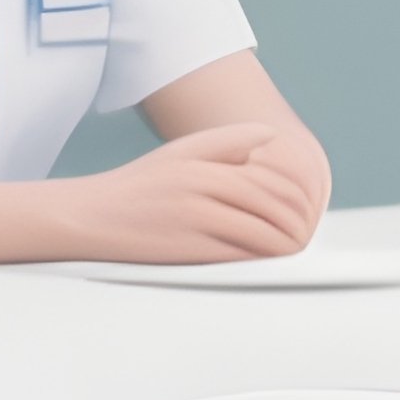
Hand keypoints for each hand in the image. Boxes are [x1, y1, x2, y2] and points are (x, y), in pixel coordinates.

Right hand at [75, 123, 323, 262]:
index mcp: (202, 160)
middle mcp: (200, 185)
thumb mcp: (181, 152)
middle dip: (295, 219)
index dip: (293, 193)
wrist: (93, 216)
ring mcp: (195, 218)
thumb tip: (269, 138)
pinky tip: (268, 261)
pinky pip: (240, 257)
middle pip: (269, 203)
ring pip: (261, 233)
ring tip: (294, 249)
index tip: (303, 205)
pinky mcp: (189, 250)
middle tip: (305, 230)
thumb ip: (225, 142)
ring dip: (285, 243)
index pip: (267, 175)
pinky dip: (262, 259)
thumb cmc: (141, 185)